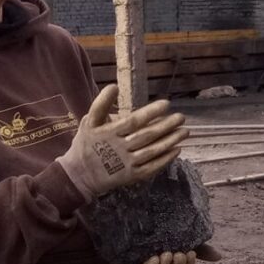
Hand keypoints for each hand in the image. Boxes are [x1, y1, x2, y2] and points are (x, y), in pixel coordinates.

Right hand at [57, 85, 188, 199]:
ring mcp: (126, 163)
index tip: (166, 104)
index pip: (133, 121)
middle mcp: (119, 148)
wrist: (78, 176)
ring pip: (152, 151)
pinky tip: (177, 150)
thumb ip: (101, 105)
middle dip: (166, 125)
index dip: (151, 112)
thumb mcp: (88, 123)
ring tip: (185, 131)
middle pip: (146, 136)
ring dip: (170, 141)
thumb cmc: (85, 145)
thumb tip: (113, 87)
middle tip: (181, 117)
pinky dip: (165, 159)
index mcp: (109, 133)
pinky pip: (151, 168)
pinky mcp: (131, 176)